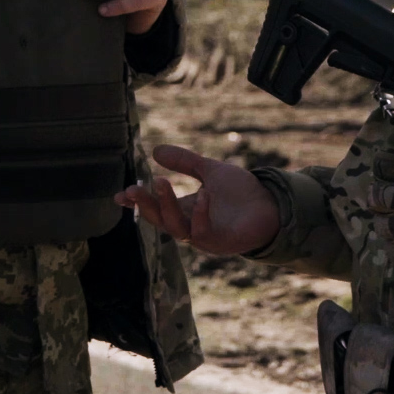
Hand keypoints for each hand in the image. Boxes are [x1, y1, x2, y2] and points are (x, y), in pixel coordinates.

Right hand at [113, 145, 280, 255]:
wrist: (274, 205)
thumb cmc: (242, 192)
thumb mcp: (209, 170)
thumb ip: (185, 162)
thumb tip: (156, 150)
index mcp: (185, 210)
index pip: (155, 209)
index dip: (137, 204)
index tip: (119, 196)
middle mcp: (191, 225)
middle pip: (160, 221)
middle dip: (146, 205)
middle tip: (134, 188)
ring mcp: (205, 237)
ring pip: (177, 229)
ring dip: (167, 207)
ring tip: (161, 182)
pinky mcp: (221, 242)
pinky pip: (203, 233)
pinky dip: (200, 215)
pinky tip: (202, 195)